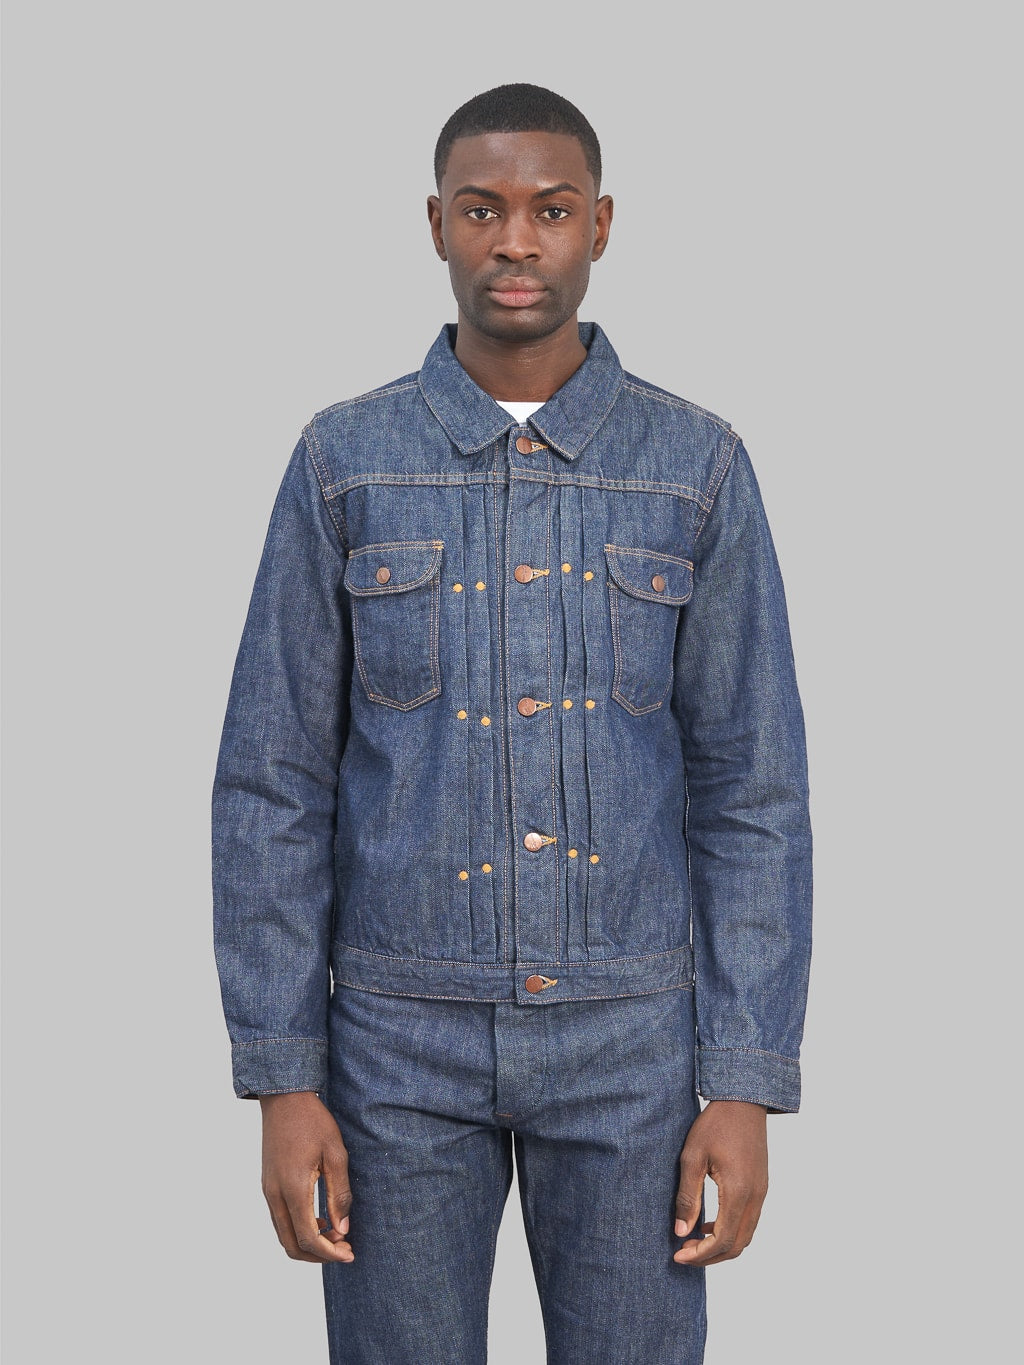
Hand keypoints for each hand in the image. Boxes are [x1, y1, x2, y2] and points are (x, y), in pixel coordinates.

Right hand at [259, 1091, 354, 1262]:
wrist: (284, 1099)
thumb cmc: (313, 1121)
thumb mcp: (335, 1154)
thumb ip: (339, 1194)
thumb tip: (342, 1229)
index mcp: (292, 1188)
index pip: (308, 1238)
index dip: (329, 1253)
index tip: (349, 1254)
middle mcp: (274, 1195)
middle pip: (291, 1245)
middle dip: (318, 1255)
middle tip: (344, 1248)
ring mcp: (268, 1191)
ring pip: (283, 1235)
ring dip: (307, 1243)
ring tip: (334, 1233)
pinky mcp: (267, 1185)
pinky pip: (280, 1220)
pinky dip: (298, 1229)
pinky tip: (319, 1218)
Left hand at [673, 1099, 768, 1265]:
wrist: (743, 1101)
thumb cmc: (715, 1124)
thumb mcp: (692, 1157)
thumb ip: (688, 1197)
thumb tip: (681, 1232)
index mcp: (738, 1191)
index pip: (723, 1240)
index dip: (700, 1254)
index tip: (678, 1255)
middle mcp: (755, 1197)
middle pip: (737, 1245)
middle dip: (710, 1257)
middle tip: (683, 1252)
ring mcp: (761, 1193)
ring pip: (745, 1236)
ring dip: (721, 1246)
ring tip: (693, 1240)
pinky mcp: (761, 1187)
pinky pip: (748, 1221)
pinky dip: (730, 1231)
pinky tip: (708, 1223)